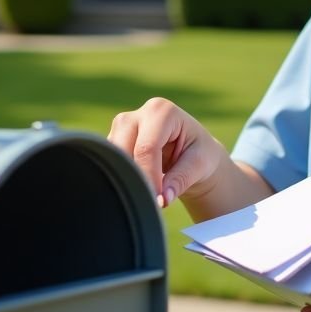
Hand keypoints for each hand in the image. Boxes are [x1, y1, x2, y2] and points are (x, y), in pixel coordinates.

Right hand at [108, 97, 225, 207]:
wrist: (193, 153)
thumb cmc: (200, 155)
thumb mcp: (199, 165)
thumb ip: (180, 180)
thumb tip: (162, 200)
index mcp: (163, 111)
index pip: (146, 147)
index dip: (149, 176)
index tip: (158, 200)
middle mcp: (139, 113)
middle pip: (123, 149)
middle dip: (135, 177)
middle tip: (151, 199)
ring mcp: (124, 125)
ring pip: (112, 156)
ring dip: (127, 177)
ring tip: (148, 191)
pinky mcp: (115, 139)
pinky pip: (110, 161)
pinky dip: (122, 175)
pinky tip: (139, 182)